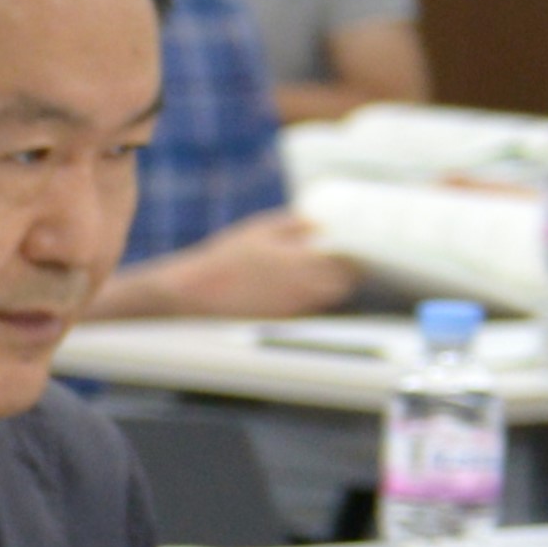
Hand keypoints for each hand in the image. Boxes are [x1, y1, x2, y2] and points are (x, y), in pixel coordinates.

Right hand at [130, 208, 355, 319]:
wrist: (195, 294)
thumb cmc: (225, 259)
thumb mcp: (258, 230)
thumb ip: (294, 224)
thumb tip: (320, 223)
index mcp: (303, 262)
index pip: (347, 264)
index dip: (352, 257)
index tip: (347, 249)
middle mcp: (304, 289)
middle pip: (343, 286)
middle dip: (343, 275)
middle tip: (333, 264)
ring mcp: (295, 308)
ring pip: (327, 300)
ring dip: (326, 288)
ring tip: (310, 276)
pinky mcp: (283, 322)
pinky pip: (307, 311)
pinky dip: (306, 301)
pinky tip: (289, 291)